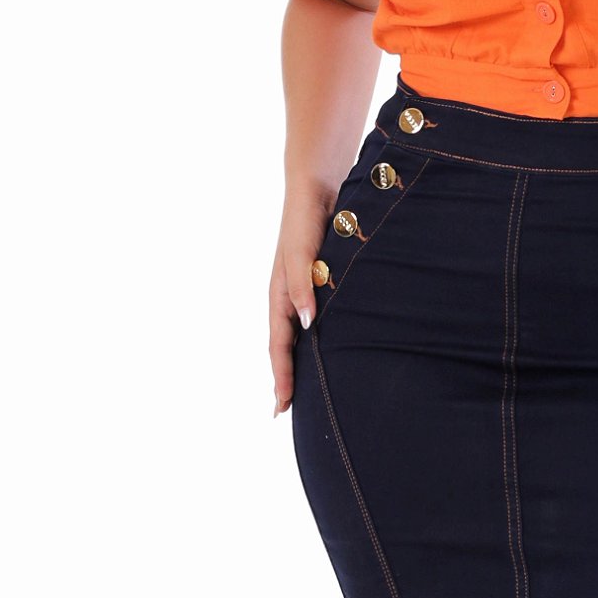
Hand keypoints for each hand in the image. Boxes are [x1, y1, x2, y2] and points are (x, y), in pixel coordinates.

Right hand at [270, 189, 332, 415]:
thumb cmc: (306, 219)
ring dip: (294, 361)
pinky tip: (319, 346)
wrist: (316, 187)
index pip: (278, 345)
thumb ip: (301, 285)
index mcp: (279, 294)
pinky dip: (310, 339)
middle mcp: (286, 296)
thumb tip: (305, 324)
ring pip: (294, 334)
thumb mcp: (301, 253)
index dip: (281, 376)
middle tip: (285, 410)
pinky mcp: (313, 280)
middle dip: (283, 378)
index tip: (282, 406)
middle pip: (282, 346)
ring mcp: (299, 289)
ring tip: (298, 388)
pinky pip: (309, 318)